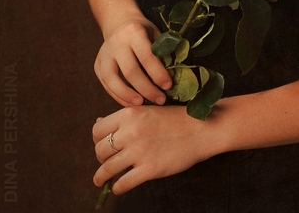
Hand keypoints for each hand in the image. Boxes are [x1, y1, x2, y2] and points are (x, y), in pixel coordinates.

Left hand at [92, 105, 217, 193]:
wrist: (201, 128)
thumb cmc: (175, 119)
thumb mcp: (148, 110)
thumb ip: (124, 117)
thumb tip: (98, 122)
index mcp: (129, 114)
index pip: (98, 129)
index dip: (97, 139)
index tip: (102, 145)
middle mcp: (131, 131)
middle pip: (100, 150)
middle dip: (100, 158)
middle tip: (105, 162)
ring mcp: (139, 151)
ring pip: (107, 169)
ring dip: (101, 177)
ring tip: (101, 180)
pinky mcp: (149, 169)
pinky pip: (122, 183)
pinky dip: (117, 187)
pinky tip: (120, 186)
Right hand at [94, 19, 172, 105]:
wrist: (120, 23)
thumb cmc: (143, 32)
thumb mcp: (156, 35)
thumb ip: (163, 54)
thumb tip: (170, 77)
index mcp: (134, 32)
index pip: (147, 56)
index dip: (158, 74)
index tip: (168, 86)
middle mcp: (116, 43)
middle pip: (130, 71)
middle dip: (147, 89)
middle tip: (160, 100)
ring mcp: (104, 54)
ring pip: (113, 80)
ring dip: (129, 96)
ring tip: (143, 104)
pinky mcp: (97, 65)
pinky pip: (107, 85)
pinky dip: (119, 97)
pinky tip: (132, 103)